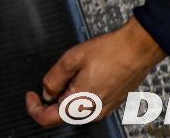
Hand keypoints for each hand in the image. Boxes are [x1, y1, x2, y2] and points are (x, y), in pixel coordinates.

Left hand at [25, 18, 165, 128]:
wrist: (138, 49)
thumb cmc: (110, 52)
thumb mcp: (71, 59)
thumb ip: (54, 79)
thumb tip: (46, 93)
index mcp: (81, 102)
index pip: (48, 119)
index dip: (34, 108)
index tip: (31, 94)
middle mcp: (94, 111)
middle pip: (62, 116)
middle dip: (50, 101)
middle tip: (49, 82)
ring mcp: (105, 108)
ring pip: (75, 111)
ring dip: (64, 97)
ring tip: (69, 75)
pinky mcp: (111, 103)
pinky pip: (88, 106)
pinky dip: (78, 96)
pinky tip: (81, 77)